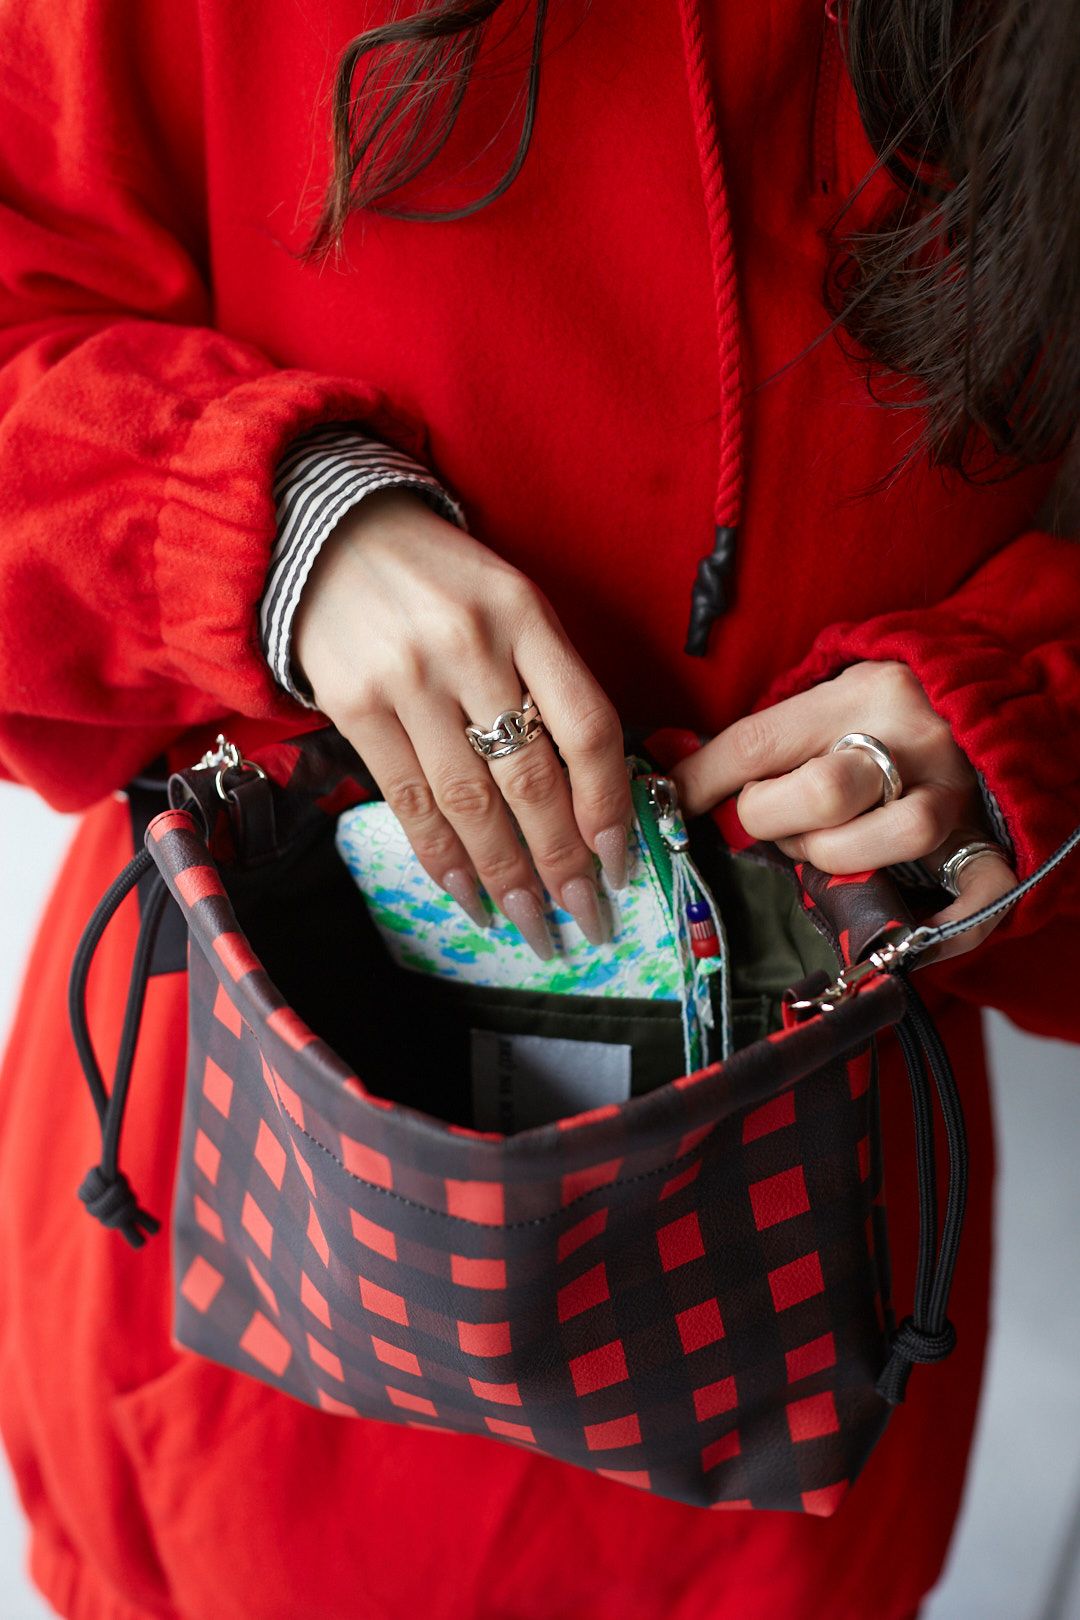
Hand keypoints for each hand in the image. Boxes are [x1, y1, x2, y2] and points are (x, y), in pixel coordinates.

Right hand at [292, 487, 631, 957]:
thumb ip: (552, 682)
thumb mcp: (513, 605)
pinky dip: (444, 859)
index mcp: (526, 615)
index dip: (609, 806)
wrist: (330, 536)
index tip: (620, 863)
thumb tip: (594, 797)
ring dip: (508, 877)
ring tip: (536, 926)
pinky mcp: (354, 706)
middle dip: (563, 864)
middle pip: (531, 778)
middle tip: (589, 921)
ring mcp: (408, 679)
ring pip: (470, 803)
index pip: (587, 727)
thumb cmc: (443, 583)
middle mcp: (470, 646)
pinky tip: (471, 897)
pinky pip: (409, 802)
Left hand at [669, 660, 1015, 962]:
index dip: (704, 780)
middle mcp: (913, 738)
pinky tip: (905, 938)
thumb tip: (671, 779)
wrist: (987, 704)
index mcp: (862, 693)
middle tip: (771, 823)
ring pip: (898, 835)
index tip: (672, 802)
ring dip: (838, 857)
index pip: (762, 741)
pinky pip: (977, 891)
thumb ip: (762, 743)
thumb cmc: (882, 716)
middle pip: (826, 792)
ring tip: (822, 850)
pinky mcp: (989, 841)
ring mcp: (955, 792)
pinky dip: (943, 926)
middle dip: (775, 821)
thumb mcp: (824, 704)